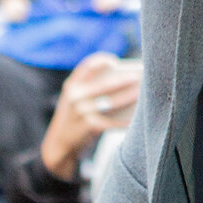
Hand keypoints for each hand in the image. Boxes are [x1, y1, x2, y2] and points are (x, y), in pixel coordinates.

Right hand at [42, 54, 141, 179]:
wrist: (59, 141)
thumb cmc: (76, 114)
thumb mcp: (77, 97)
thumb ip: (93, 88)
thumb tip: (127, 80)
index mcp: (72, 84)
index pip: (88, 66)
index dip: (102, 61)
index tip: (116, 61)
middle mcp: (75, 96)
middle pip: (104, 85)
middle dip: (124, 80)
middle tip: (140, 76)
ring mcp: (81, 112)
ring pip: (111, 103)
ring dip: (130, 97)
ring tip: (143, 93)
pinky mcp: (89, 127)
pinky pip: (113, 121)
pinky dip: (125, 119)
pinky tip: (137, 116)